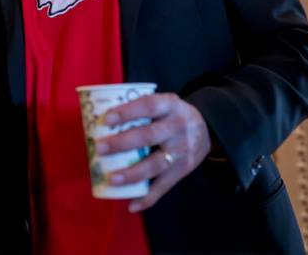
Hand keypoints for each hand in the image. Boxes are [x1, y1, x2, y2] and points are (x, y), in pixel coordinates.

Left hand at [94, 92, 211, 212]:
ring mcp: (182, 150)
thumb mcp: (165, 103)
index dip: (128, 112)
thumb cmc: (172, 115)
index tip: (106, 119)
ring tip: (112, 178)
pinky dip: (148, 198)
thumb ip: (142, 108)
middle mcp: (178, 127)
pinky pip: (164, 186)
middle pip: (149, 136)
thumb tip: (100, 120)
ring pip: (156, 164)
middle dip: (123, 143)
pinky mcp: (183, 170)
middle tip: (100, 148)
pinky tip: (132, 205)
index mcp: (170, 105)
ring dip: (133, 173)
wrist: (207, 130)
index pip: (149, 106)